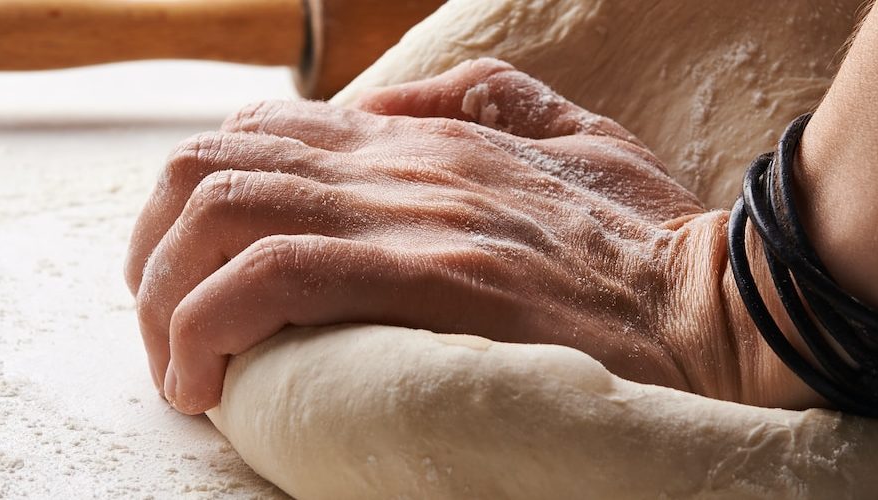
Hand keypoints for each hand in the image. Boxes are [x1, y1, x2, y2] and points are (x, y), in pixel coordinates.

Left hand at [125, 59, 813, 413]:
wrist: (724, 307)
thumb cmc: (655, 244)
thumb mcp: (577, 137)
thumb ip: (489, 101)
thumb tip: (393, 101)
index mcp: (424, 139)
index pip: (261, 132)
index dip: (198, 201)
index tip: (195, 281)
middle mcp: (399, 162)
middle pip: (210, 164)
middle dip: (153, 251)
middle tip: (166, 332)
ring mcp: (408, 214)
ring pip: (218, 212)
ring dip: (165, 296)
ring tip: (179, 369)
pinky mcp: (425, 277)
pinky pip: (267, 278)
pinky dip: (207, 326)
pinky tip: (207, 382)